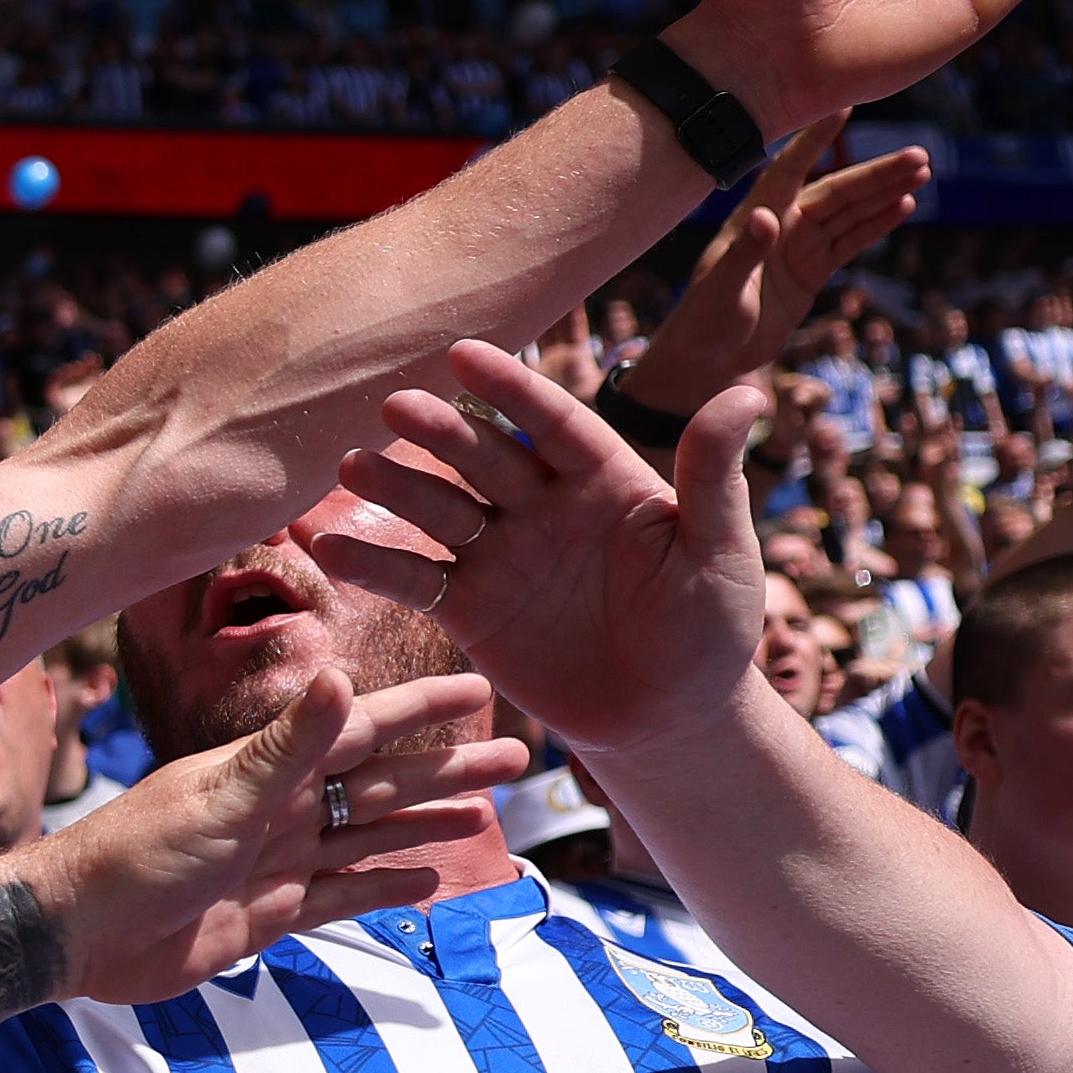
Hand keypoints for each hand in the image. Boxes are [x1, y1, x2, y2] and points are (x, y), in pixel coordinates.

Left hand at [33, 662, 524, 1003]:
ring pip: (367, 834)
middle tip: (517, 759)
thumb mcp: (222, 796)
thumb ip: (287, 745)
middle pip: (380, 781)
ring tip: (484, 814)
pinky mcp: (266, 913)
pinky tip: (430, 880)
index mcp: (267, 768)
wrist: (78, 933)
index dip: (420, 708)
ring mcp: (274, 859)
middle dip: (445, 769)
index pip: (360, 726)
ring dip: (424, 822)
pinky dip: (384, 887)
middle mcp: (278, 807)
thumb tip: (340, 675)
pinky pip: (340, 895)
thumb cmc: (136, 855)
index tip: (480, 688)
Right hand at [322, 339, 765, 760]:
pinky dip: (372, 564)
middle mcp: (543, 509)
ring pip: (439, 511)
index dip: (511, 390)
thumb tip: (744, 392)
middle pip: (483, 460)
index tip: (464, 353)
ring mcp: (501, 558)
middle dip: (441, 434)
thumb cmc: (710, 632)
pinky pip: (415, 580)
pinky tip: (327, 546)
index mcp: (603, 482)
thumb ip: (712, 477)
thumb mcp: (719, 552)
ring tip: (351, 466)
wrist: (668, 720)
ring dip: (395, 488)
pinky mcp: (470, 611)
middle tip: (397, 406)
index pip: (552, 424)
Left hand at [615, 117, 926, 422]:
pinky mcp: (812, 271)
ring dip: (884, 193)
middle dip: (875, 173)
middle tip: (919, 155)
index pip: (788, 170)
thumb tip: (767, 217)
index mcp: (753, 219)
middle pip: (835, 191)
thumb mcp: (722, 289)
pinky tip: (905, 206)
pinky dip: (877, 224)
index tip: (843, 109)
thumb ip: (746, 252)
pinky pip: (850, 241)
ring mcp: (798, 247)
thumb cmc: (704, 322)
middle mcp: (779, 226)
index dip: (814, 141)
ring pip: (849, 212)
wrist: (708, 360)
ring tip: (922, 171)